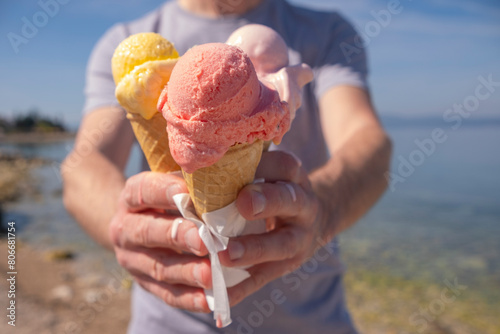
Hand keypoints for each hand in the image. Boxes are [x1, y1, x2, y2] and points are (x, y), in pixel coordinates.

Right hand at [109, 171, 211, 311]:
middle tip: (205, 241)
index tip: (186, 192)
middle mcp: (125, 228)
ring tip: (211, 274)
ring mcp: (132, 259)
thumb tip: (220, 170)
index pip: (143, 191)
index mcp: (132, 196)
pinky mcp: (145, 283)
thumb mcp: (172, 181)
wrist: (140, 224)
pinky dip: (188, 299)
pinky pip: (166, 294)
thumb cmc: (169, 196)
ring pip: (158, 267)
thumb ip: (190, 178)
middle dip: (177, 236)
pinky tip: (208, 299)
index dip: (163, 191)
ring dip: (186, 272)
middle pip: (147, 232)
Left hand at [219, 151, 327, 305]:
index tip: (236, 165)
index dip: (264, 165)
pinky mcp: (285, 266)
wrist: (310, 220)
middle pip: (289, 200)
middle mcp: (302, 206)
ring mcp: (298, 239)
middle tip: (242, 203)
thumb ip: (240, 170)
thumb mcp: (269, 173)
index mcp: (293, 177)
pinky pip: (264, 277)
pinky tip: (220, 296)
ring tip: (225, 255)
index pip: (284, 165)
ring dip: (253, 250)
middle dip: (267, 202)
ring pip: (280, 245)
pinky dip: (242, 288)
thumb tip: (186, 168)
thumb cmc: (274, 190)